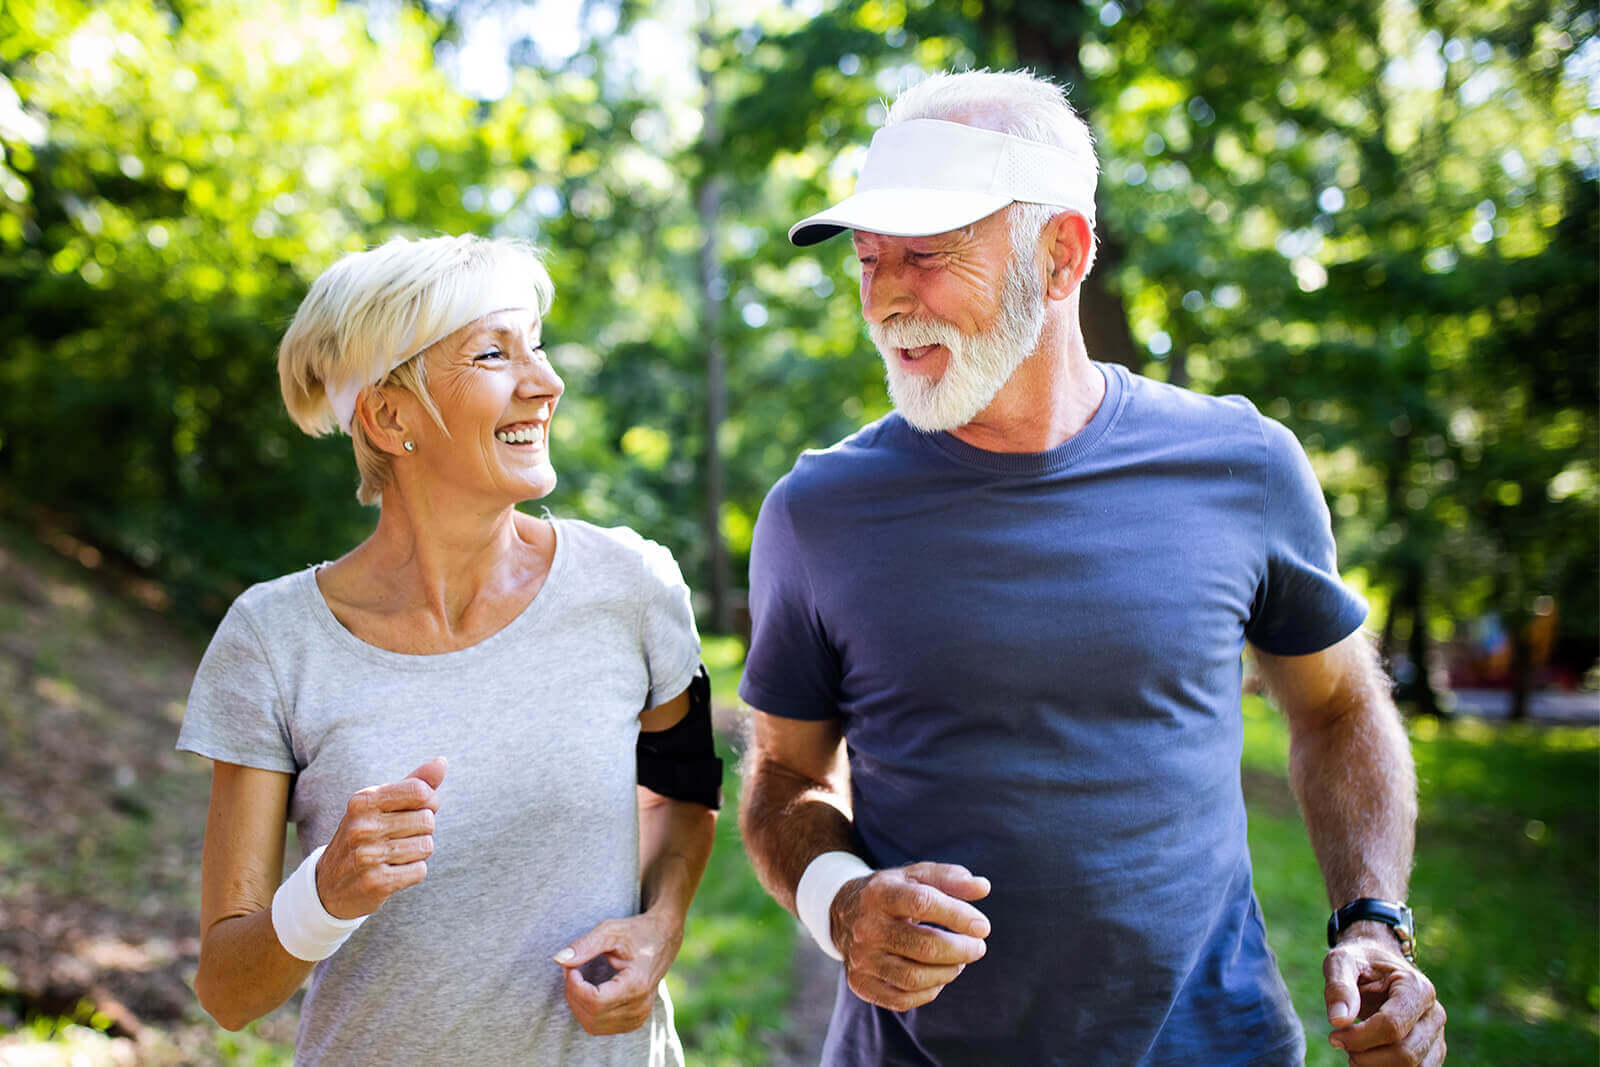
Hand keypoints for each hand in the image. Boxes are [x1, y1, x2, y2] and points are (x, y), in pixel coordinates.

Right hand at [315, 757, 445, 919]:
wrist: (328, 885)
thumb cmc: (363, 836)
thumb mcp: (379, 805)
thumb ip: (413, 783)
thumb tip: (442, 762)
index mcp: (364, 801)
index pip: (420, 791)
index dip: (430, 801)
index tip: (417, 809)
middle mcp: (363, 826)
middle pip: (427, 820)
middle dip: (422, 829)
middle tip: (399, 837)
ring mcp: (368, 856)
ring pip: (426, 846)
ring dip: (418, 852)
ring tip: (395, 854)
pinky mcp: (376, 882)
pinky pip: (420, 870)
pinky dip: (412, 871)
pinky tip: (392, 871)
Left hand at [554, 912, 680, 1034]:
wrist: (663, 939)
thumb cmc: (636, 932)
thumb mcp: (610, 931)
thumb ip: (584, 946)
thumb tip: (558, 959)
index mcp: (636, 984)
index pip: (594, 1000)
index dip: (574, 986)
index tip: (571, 967)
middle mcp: (639, 1006)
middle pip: (591, 1015)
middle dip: (573, 994)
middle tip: (572, 970)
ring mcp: (638, 1016)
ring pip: (593, 1025)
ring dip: (578, 1004)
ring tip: (579, 980)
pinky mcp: (634, 1021)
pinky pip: (600, 1026)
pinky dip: (588, 1012)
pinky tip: (589, 991)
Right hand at [832, 861, 990, 1011]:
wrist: (844, 913)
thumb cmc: (893, 892)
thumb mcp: (917, 876)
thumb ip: (951, 878)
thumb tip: (983, 887)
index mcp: (880, 893)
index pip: (924, 903)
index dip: (958, 916)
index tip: (983, 927)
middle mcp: (866, 927)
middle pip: (924, 946)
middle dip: (961, 950)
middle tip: (978, 947)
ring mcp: (861, 958)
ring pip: (914, 978)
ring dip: (948, 972)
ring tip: (959, 961)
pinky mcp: (860, 983)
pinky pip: (902, 999)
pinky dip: (929, 992)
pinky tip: (938, 976)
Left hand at [1325, 929, 1445, 1064]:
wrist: (1378, 966)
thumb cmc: (1360, 962)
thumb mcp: (1342, 961)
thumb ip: (1338, 987)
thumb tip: (1338, 1021)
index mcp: (1417, 987)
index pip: (1392, 1025)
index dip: (1360, 1037)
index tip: (1334, 1035)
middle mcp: (1434, 1013)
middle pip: (1406, 1053)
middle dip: (1367, 1057)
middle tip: (1340, 1044)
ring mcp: (1436, 1034)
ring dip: (1377, 1066)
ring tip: (1354, 1051)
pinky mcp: (1432, 1050)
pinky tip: (1368, 1057)